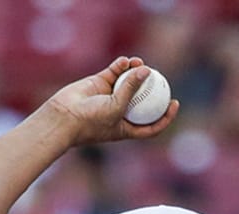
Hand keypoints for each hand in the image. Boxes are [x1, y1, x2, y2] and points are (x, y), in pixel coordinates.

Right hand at [43, 57, 179, 146]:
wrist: (64, 116)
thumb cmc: (92, 120)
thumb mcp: (117, 107)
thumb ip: (131, 88)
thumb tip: (146, 69)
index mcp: (127, 127)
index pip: (152, 124)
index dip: (166, 116)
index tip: (174, 103)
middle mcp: (120, 111)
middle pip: (143, 99)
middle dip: (152, 88)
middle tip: (161, 76)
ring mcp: (110, 96)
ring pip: (128, 82)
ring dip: (136, 72)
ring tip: (140, 63)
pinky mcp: (100, 83)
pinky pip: (114, 72)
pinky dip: (121, 66)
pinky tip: (126, 61)